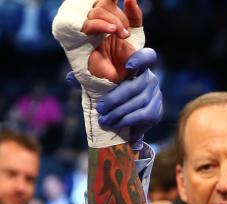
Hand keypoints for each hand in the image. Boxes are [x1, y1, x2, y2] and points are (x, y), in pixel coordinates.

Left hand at [53, 0, 145, 147]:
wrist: (125, 120)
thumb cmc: (111, 96)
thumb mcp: (99, 86)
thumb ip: (87, 80)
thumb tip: (70, 78)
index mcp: (138, 67)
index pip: (147, 56)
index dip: (140, 58)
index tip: (127, 66)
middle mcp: (150, 78)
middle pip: (136, 85)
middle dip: (116, 98)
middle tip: (100, 108)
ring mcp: (155, 95)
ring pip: (138, 102)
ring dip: (119, 112)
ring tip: (104, 120)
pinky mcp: (156, 112)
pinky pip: (142, 115)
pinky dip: (127, 120)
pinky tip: (116, 124)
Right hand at [84, 0, 142, 82]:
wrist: (120, 83)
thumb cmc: (127, 62)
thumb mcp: (135, 36)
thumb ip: (134, 16)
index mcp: (108, 19)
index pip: (109, 0)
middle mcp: (96, 23)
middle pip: (103, 3)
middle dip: (118, 15)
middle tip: (126, 33)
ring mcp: (88, 31)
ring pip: (96, 11)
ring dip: (113, 20)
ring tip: (123, 35)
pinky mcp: (81, 42)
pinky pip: (88, 24)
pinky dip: (102, 24)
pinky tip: (113, 30)